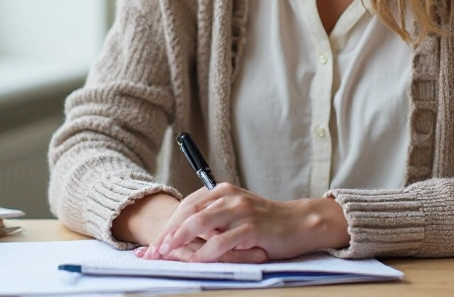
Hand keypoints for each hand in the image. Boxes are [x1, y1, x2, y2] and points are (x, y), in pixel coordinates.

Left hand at [141, 183, 349, 262]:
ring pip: (201, 223)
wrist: (299, 222)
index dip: (169, 224)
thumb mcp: (236, 212)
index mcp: (222, 191)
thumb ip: (213, 218)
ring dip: (180, 240)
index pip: (187, 206)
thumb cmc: (266, 222)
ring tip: (167, 253)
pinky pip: (222, 241)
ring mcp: (240, 211)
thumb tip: (182, 235)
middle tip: (154, 251)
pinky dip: (205, 253)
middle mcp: (229, 197)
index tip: (154, 243)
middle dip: (168, 234)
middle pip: (189, 213)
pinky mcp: (251, 228)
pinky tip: (196, 262)